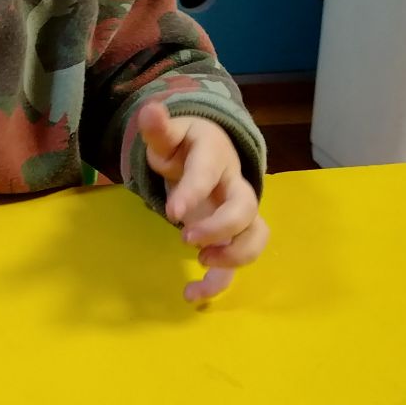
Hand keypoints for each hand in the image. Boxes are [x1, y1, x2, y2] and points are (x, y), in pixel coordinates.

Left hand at [138, 101, 268, 303]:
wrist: (208, 151)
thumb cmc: (185, 146)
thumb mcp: (169, 135)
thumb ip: (158, 128)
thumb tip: (149, 110)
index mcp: (215, 156)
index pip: (209, 172)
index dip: (194, 191)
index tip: (173, 214)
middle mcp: (234, 185)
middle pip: (244, 208)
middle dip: (219, 227)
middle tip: (186, 239)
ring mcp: (238, 213)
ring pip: (255, 235)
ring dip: (233, 255)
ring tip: (201, 264)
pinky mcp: (233, 236)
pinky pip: (239, 260)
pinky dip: (221, 281)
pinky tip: (191, 294)